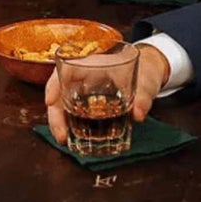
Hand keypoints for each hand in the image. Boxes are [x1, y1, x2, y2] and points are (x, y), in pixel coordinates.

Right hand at [44, 43, 170, 142]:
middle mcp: (85, 74)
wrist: (151, 71)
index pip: (65, 68)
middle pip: (60, 90)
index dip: (53, 85)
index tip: (49, 102)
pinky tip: (73, 137)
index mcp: (95, 61)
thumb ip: (144, 96)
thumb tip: (138, 114)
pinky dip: (70, 122)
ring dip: (60, 120)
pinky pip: (74, 109)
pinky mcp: (91, 100)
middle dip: (55, 113)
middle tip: (61, 136)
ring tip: (64, 140)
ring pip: (64, 102)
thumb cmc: (146, 69)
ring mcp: (86, 87)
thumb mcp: (146, 81)